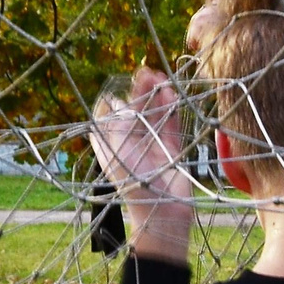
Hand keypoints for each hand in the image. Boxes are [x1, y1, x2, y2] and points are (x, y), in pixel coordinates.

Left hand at [90, 67, 192, 261]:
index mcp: (113, 144)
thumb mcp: (116, 150)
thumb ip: (116, 124)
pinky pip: (172, 124)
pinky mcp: (171, 149)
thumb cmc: (132, 183)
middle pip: (136, 110)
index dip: (118, 99)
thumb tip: (116, 102)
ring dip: (157, 96)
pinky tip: (171, 93)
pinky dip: (171, 108)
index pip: (112, 116)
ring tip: (161, 76)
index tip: (123, 87)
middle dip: (140, 92)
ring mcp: (153, 145)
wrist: (161, 210)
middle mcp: (131, 142)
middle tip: (147, 72)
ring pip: (155, 114)